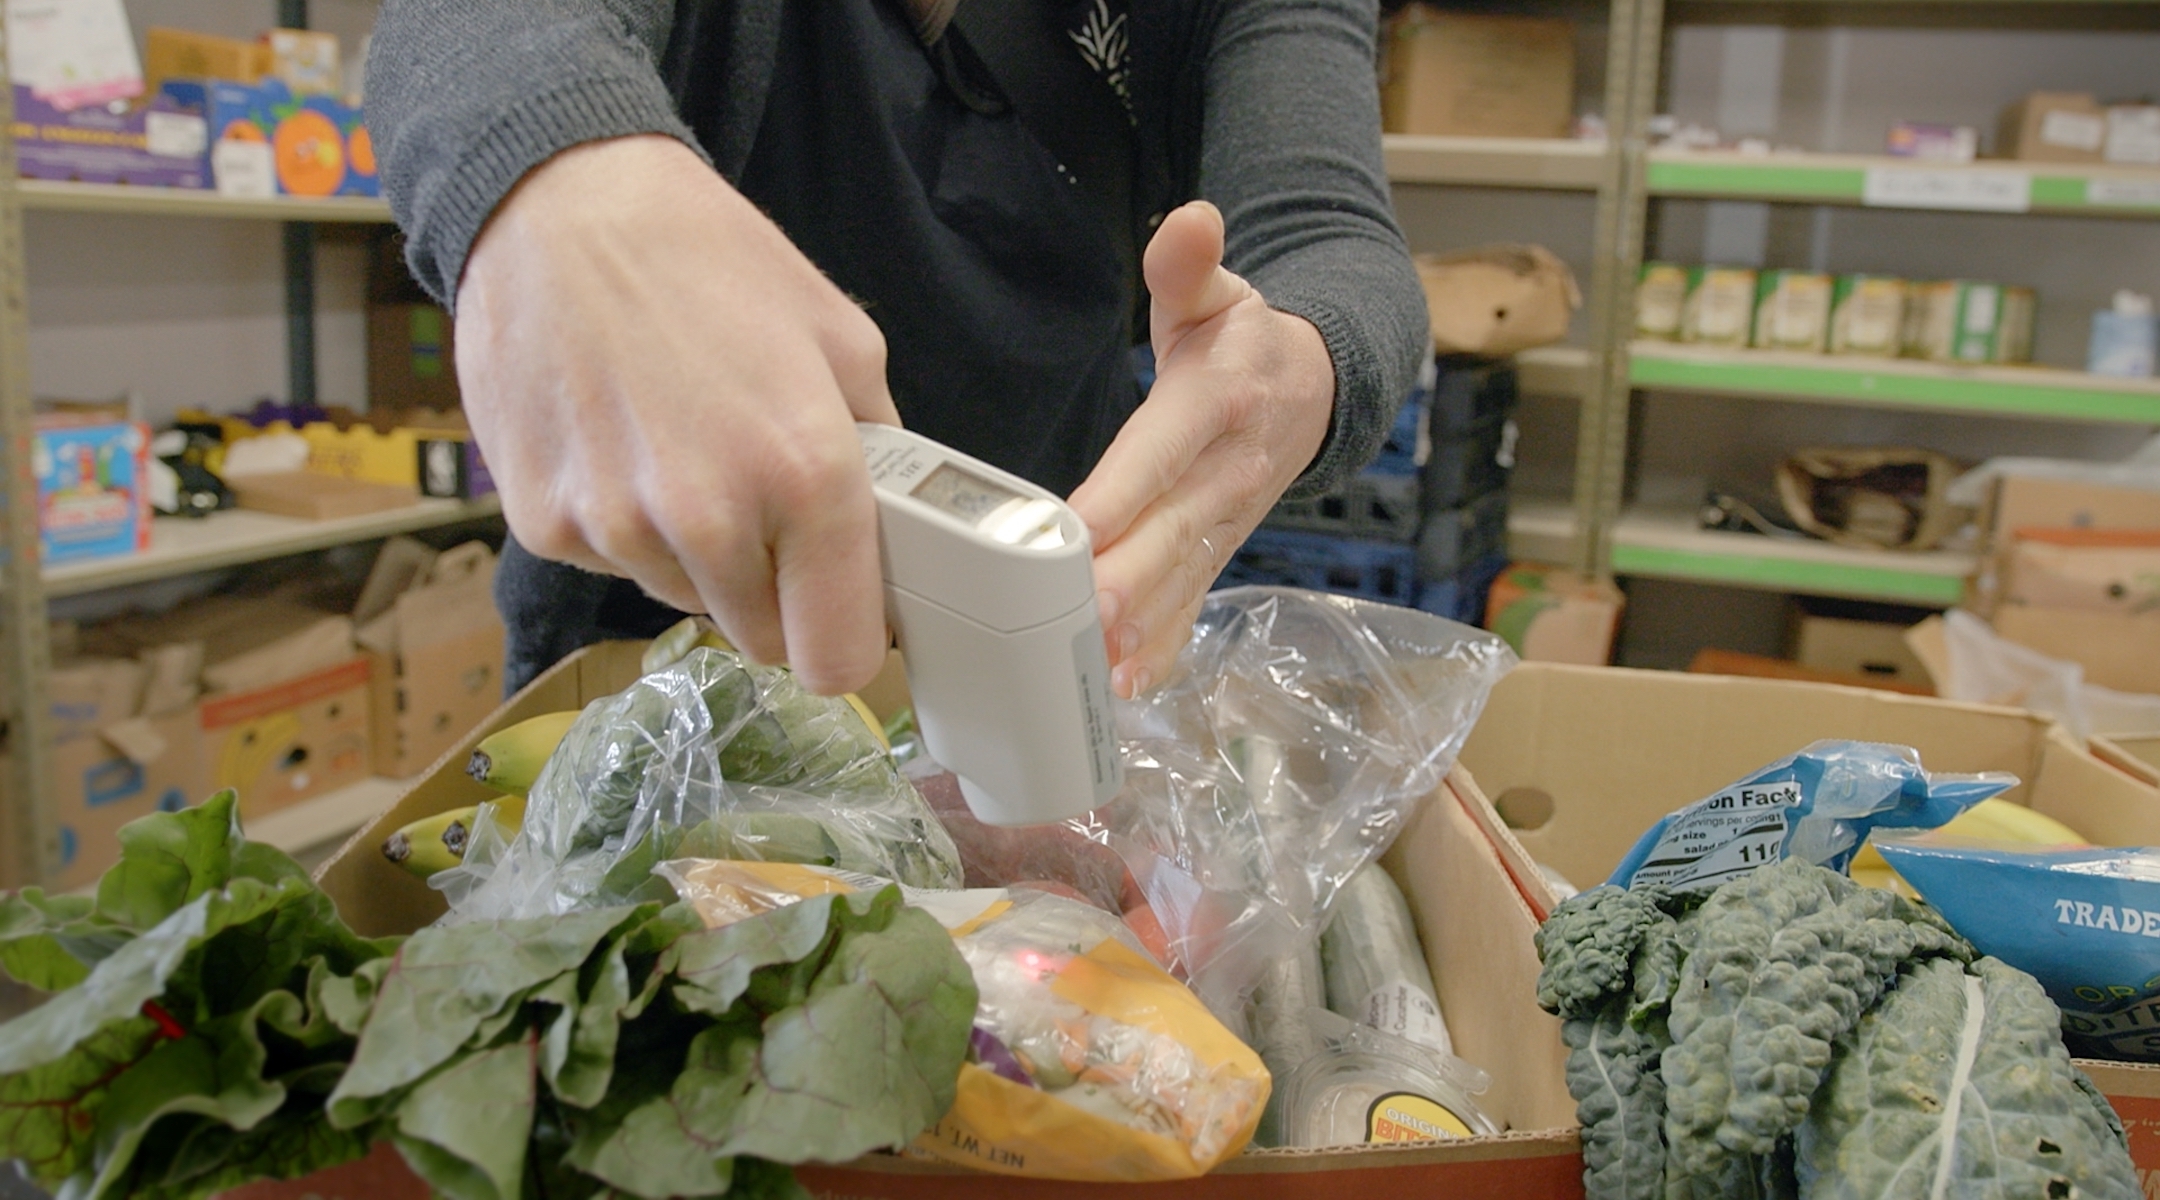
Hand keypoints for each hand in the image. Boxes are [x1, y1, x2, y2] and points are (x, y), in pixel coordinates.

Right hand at [455, 135, 895, 693]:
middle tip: (761, 507)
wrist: (559, 207)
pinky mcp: (545, 525)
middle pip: (759, 639)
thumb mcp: (839, 336)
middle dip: (774, 593)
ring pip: (684, 599)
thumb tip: (893, 534)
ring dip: (695, 556)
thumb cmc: (705, 259)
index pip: (836, 657)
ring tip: (683, 449)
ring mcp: (618, 529)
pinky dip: (624, 526)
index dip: (845, 642)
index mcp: (804, 477)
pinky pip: (611, 565)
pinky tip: (621, 443)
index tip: (842, 618)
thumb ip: (879, 451)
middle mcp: (708, 518)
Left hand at [1068, 201, 1335, 698]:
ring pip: (1178, 583)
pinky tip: (1124, 690)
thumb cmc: (1242, 343)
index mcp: (1216, 406)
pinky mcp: (1215, 557)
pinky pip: (1188, 610)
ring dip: (1139, 631)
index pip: (1161, 451)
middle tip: (1082, 618)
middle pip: (1170, 533)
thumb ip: (1188, 264)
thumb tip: (1189, 220)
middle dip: (1128, 581)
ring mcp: (1222, 526)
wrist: (1313, 392)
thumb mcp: (1219, 292)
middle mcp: (1223, 476)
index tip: (1084, 524)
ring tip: (1095, 671)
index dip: (1126, 490)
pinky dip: (1161, 652)